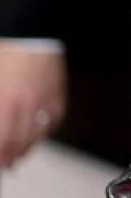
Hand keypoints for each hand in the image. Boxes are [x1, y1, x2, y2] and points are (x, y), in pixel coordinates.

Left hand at [0, 43, 67, 166]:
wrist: (32, 32)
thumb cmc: (8, 51)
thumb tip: (0, 122)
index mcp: (5, 101)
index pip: (2, 140)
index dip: (0, 155)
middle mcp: (26, 105)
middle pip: (18, 144)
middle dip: (10, 158)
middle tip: (5, 164)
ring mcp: (44, 102)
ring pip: (37, 137)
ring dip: (26, 149)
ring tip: (18, 155)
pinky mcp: (57, 97)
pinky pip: (52, 123)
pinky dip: (43, 133)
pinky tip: (36, 135)